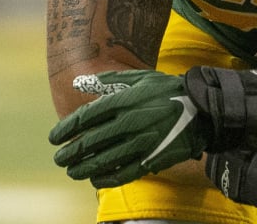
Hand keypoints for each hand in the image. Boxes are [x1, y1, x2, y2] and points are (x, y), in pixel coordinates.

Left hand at [49, 70, 207, 186]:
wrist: (202, 108)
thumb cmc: (167, 90)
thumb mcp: (140, 77)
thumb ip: (108, 79)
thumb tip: (78, 82)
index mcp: (125, 100)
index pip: (86, 117)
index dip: (67, 129)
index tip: (54, 138)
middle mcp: (131, 121)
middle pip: (91, 141)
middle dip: (71, 152)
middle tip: (59, 159)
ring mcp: (142, 142)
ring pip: (104, 160)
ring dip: (83, 168)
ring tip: (72, 171)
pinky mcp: (153, 158)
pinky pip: (124, 173)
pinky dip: (107, 178)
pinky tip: (96, 179)